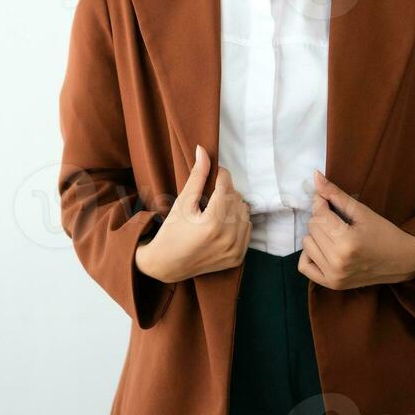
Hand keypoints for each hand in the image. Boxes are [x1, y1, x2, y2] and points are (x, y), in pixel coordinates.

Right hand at [135, 145, 250, 283]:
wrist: (167, 265)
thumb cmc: (171, 231)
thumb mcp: (182, 202)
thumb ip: (197, 176)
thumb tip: (203, 149)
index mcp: (212, 223)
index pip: (226, 187)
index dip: (221, 175)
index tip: (214, 172)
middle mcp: (227, 238)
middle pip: (237, 199)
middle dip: (226, 191)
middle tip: (210, 194)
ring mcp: (234, 250)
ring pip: (244, 213)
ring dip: (233, 206)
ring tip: (215, 209)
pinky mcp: (238, 258)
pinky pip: (247, 229)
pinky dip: (238, 222)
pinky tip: (222, 223)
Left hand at [297, 170, 414, 289]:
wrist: (402, 261)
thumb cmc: (385, 233)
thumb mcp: (362, 211)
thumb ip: (336, 194)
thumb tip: (315, 175)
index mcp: (347, 242)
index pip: (319, 214)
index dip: (321, 202)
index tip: (326, 198)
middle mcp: (338, 261)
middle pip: (312, 228)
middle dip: (321, 218)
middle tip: (337, 218)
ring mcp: (334, 276)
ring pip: (306, 244)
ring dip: (316, 235)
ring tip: (334, 234)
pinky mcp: (332, 284)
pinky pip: (304, 267)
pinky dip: (309, 255)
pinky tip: (323, 248)